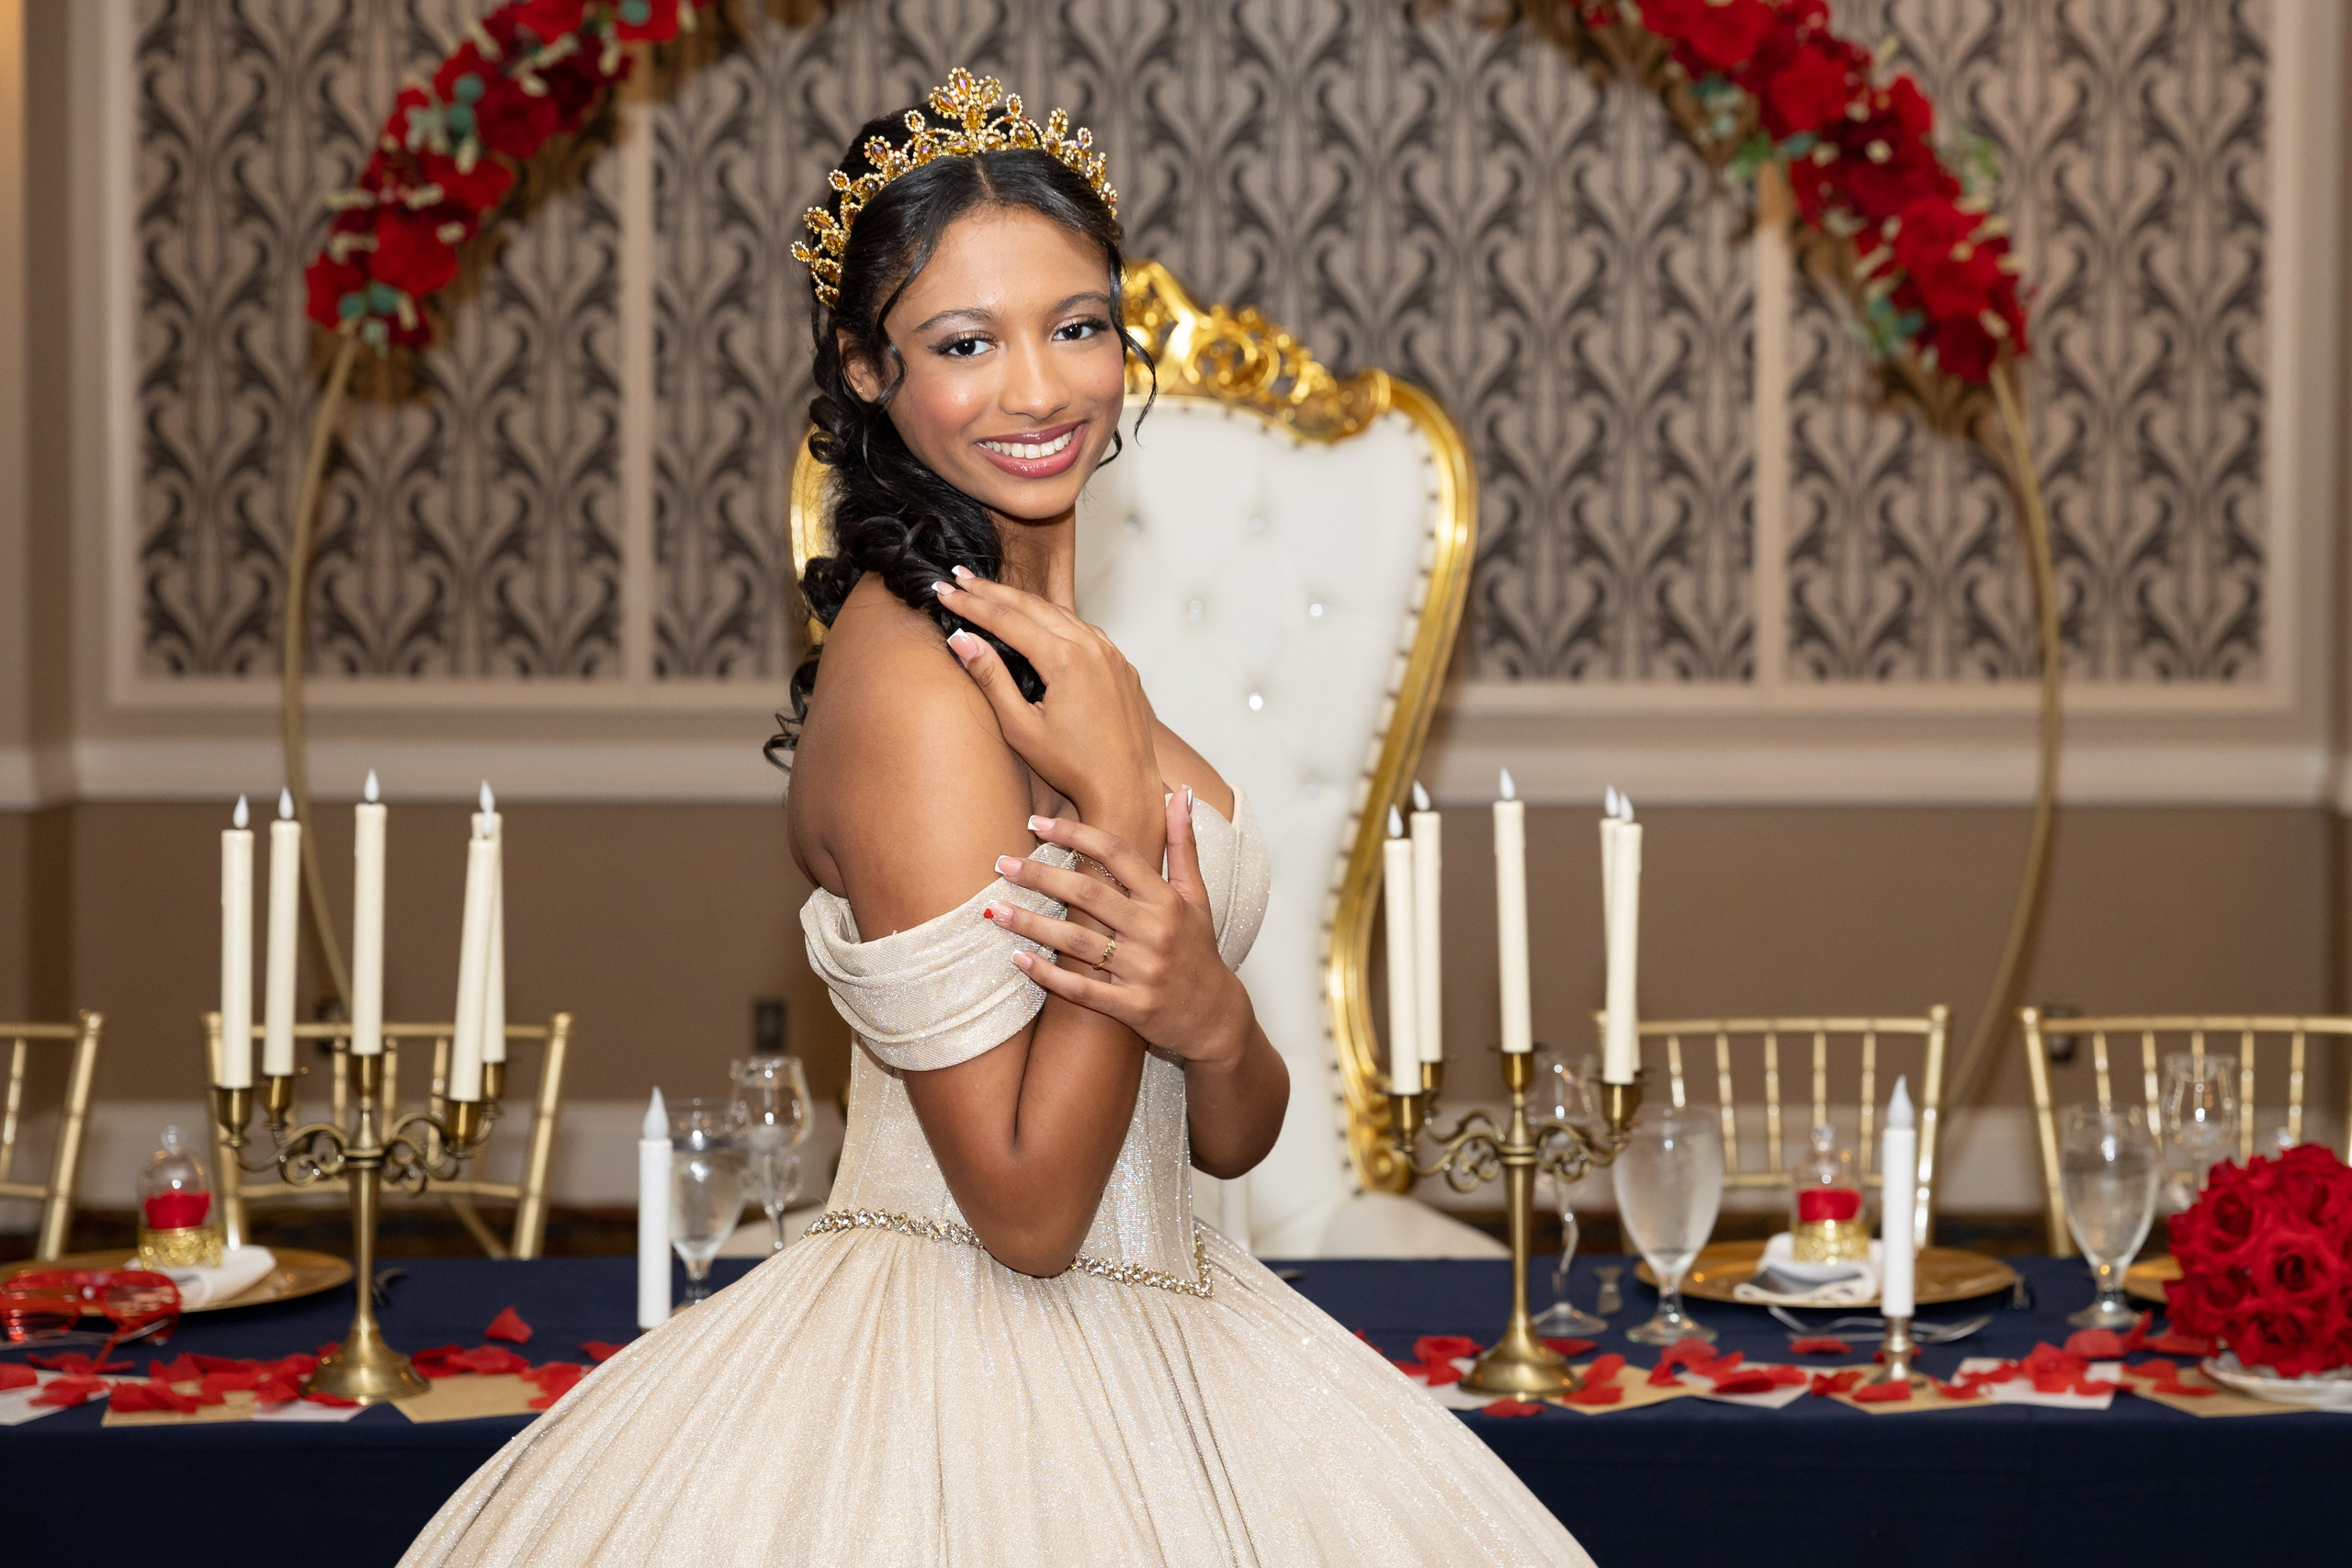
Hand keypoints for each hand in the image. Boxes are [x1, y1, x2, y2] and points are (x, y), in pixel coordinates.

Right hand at [933, 568, 1158, 836]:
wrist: (1126, 787)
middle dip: (992, 591)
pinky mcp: (1121, 664)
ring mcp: (1111, 653)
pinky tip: (1036, 617)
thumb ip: (990, 678)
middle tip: (959, 578)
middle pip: (1032, 606)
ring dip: (1022, 602)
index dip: (971, 604)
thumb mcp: (1020, 727)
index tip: (943, 591)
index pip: (1007, 619)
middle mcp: (1092, 646)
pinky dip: (1053, 618)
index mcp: (1065, 659)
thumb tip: (960, 638)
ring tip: (989, 592)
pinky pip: (1083, 629)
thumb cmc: (1072, 766)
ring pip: (1059, 613)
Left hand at [983, 788, 1248, 1064]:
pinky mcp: (1132, 1007)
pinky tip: (1019, 959)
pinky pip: (1083, 990)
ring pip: (1077, 942)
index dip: (1076, 833)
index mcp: (1167, 900)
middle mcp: (1155, 931)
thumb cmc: (1200, 950)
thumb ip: (1182, 844)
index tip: (1038, 822)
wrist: (1216, 1017)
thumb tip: (1181, 792)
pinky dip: (1049, 975)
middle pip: (1088, 894)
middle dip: (1041, 875)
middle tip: (1003, 864)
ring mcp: (1143, 971)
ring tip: (996, 910)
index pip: (1117, 854)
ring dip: (1032, 924)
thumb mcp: (1197, 896)